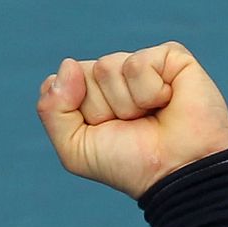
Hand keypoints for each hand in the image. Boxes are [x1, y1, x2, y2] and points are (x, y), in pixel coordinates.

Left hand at [37, 42, 227, 198]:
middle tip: (130, 126)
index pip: (60, 83)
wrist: (175, 171)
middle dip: (102, 108)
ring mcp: (141, 64)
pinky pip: (137, 64)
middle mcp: (114, 76)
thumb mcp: (75, 149)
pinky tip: (167, 101)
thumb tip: (69, 63)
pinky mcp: (170, 56)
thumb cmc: (129, 164)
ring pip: (107, 67)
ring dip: (126, 104)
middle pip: (83, 74)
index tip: (104, 132)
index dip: (78, 115)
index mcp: (89, 93)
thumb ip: (52, 110)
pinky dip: (149, 92)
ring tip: (150, 116)